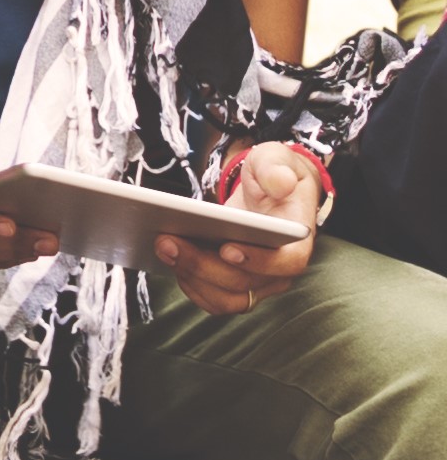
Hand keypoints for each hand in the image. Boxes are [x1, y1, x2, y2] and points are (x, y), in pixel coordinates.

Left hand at [160, 142, 328, 314]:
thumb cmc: (272, 175)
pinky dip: (188, 284)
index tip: (226, 249)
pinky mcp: (234, 284)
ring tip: (162, 246)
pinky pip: (212, 298)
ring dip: (190, 278)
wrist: (268, 190)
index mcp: (297, 242)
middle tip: (167, 240)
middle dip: (203, 266)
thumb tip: (280, 182)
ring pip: (225, 298)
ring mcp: (257, 281)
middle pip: (244, 283)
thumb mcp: (276, 160)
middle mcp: (279, 270)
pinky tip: (166, 257)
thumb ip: (276, 167)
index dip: (258, 261)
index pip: (287, 263)